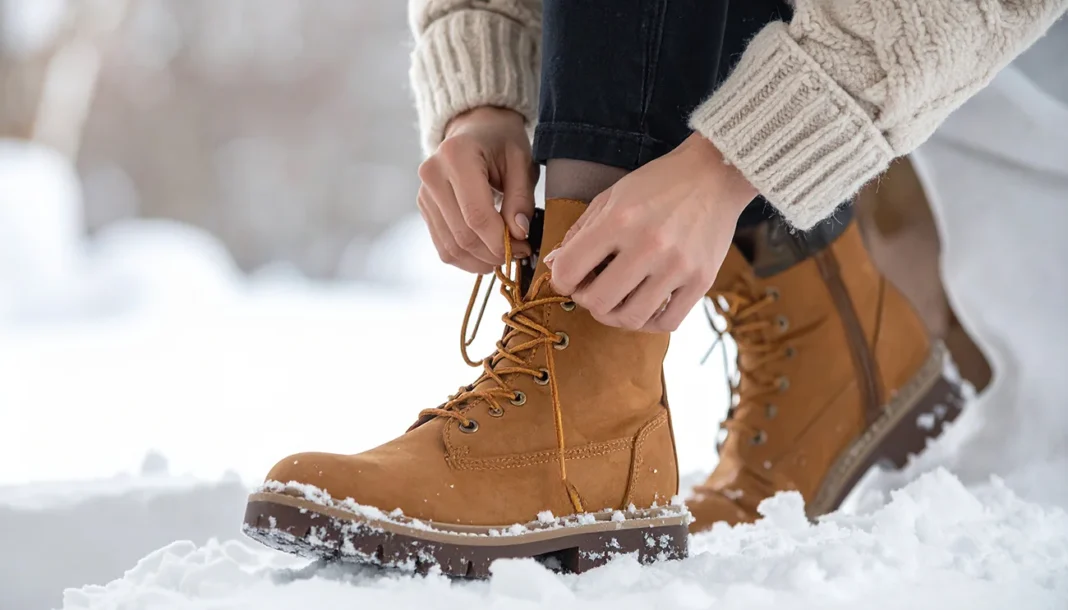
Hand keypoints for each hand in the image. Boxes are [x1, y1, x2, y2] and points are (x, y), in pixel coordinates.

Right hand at [417, 107, 536, 273]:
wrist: (475, 130)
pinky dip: (468, 258)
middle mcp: (432, 174)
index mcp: (456, 156)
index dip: (500, 241)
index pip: (477, 215)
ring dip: (481, 260)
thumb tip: (518, 234)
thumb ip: (521, 199)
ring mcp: (424, 194)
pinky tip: (487, 253)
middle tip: (518, 253)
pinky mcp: (425, 209)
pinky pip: (444, 247)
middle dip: (494, 253)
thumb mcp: (521, 163)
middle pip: (463, 235)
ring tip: (505, 254)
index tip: (523, 248)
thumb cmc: (502, 143)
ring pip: (451, 247)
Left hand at [547, 133, 756, 331]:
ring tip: (616, 299)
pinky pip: (667, 322)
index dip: (560, 280)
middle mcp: (649, 245)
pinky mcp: (702, 280)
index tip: (568, 278)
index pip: (569, 270)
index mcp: (620, 220)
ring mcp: (678, 266)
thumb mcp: (611, 196)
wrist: (716, 174)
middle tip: (591, 290)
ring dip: (615, 315)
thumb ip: (580, 232)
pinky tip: (645, 304)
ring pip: (632, 318)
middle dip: (585, 300)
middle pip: (598, 302)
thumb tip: (553, 264)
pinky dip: (649, 321)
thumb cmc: (658, 183)